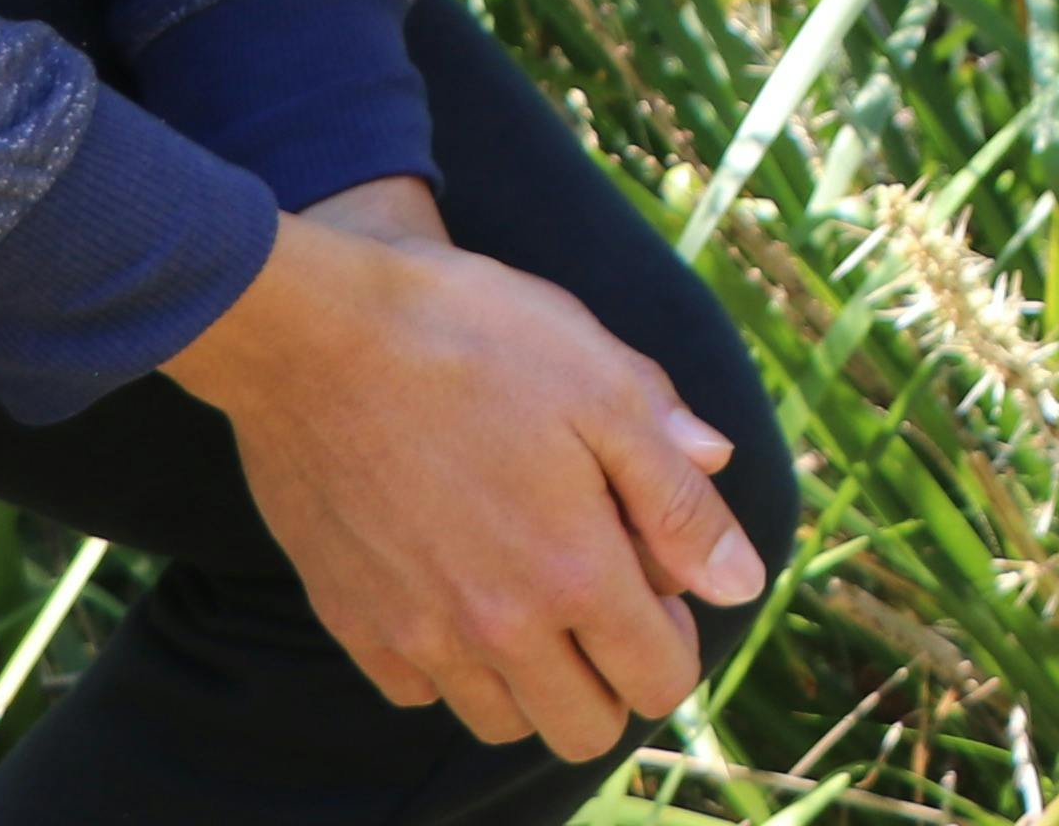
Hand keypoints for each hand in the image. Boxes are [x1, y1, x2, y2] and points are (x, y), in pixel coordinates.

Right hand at [163, 174, 764, 756]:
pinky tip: (455, 588)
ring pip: (497, 721)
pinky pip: (417, 690)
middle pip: (580, 729)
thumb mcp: (606, 387)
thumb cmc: (474, 339)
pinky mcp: (349, 621)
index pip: (658, 684)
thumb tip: (742, 582)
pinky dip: (447, 662)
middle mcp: (494, 626)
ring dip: (530, 679)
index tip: (659, 588)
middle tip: (602, 598)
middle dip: (611, 681)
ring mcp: (414, 633)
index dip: (676, 642)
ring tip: (530, 592)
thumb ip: (678, 497)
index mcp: (573, 571)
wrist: (316, 330)